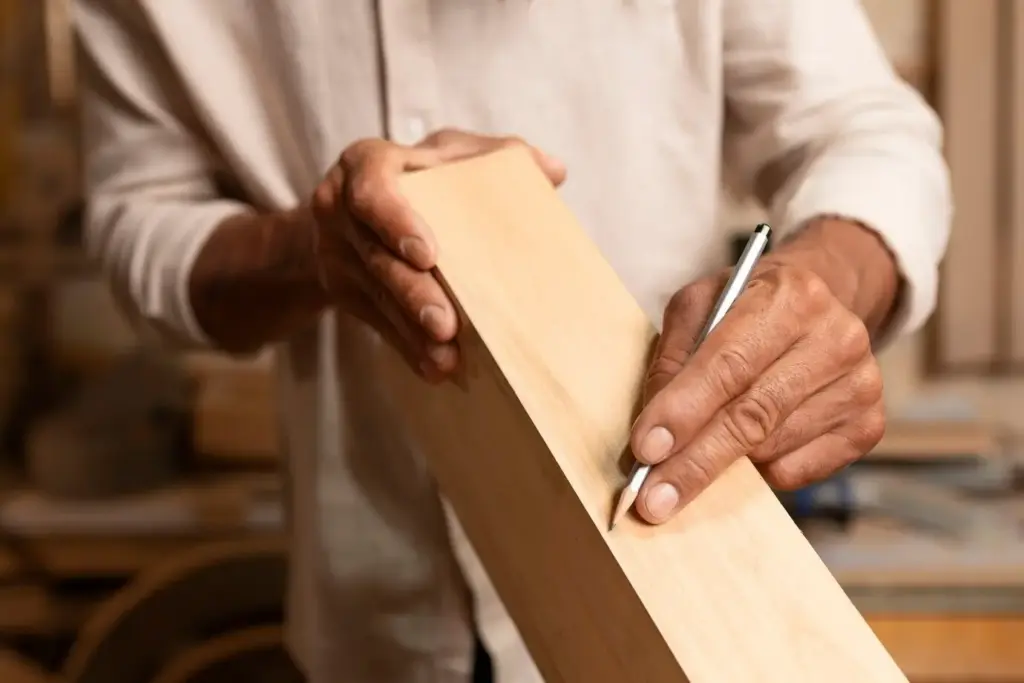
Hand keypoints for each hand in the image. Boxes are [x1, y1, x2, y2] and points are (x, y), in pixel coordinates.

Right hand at [310, 129, 565, 380]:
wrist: (359, 208)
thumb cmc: (422, 175)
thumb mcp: (453, 154)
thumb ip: (499, 157)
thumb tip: (554, 172)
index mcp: (366, 164)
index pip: (372, 191)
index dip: (396, 222)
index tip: (428, 255)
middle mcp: (339, 209)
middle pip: (376, 256)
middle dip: (412, 293)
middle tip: (445, 325)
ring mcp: (336, 253)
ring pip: (376, 295)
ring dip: (411, 330)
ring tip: (446, 355)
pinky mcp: (342, 290)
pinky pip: (376, 321)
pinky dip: (407, 345)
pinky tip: (435, 366)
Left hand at [629, 226, 894, 523]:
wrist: (823, 304)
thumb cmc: (747, 309)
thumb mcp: (699, 308)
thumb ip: (673, 362)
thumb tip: (654, 435)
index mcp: (789, 296)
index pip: (728, 364)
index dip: (684, 411)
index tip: (646, 450)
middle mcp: (836, 337)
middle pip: (753, 416)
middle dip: (695, 463)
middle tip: (653, 500)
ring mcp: (860, 384)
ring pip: (771, 448)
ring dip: (722, 464)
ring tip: (692, 457)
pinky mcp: (868, 426)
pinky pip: (796, 469)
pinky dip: (759, 469)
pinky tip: (748, 445)